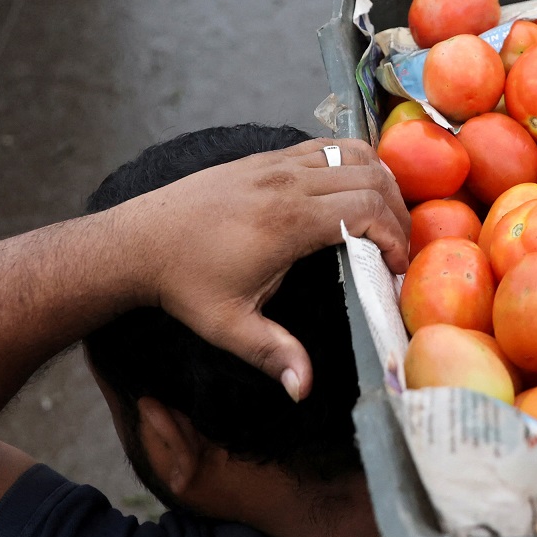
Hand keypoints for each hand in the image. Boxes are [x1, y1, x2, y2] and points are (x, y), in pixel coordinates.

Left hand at [106, 139, 408, 399]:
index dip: (394, 237)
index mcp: (287, 222)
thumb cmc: (185, 285)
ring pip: (352, 153)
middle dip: (397, 211)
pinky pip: (325, 146)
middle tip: (398, 247)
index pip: (366, 211)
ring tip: (383, 217)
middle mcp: (287, 183)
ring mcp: (275, 163)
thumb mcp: (228, 326)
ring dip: (379, 180)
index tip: (395, 268)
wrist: (138, 242)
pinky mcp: (264, 157)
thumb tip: (303, 390)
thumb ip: (272, 354)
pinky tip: (349, 192)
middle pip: (370, 177)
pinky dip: (351, 162)